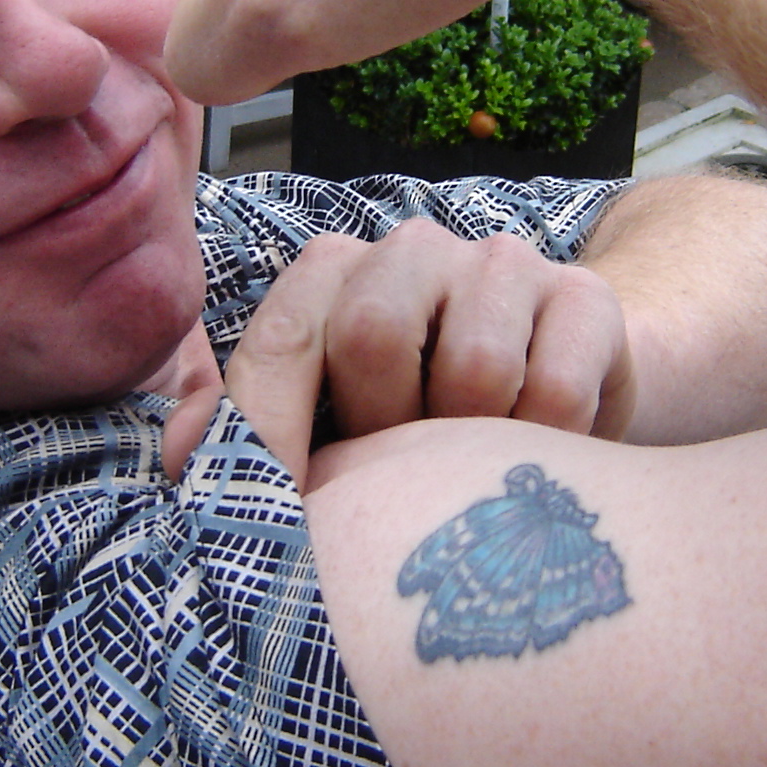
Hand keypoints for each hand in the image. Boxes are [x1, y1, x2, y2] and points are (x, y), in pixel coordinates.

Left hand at [161, 221, 634, 483]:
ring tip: (475, 466)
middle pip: (372, 333)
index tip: (289, 516)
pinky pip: (554, 391)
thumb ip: (249, 438)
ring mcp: (501, 265)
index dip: (275, 432)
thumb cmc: (421, 435)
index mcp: (334, 276)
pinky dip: (543, 448)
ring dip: (470, 448)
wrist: (562, 411)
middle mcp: (411, 250)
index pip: (284, 336)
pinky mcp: (584, 298)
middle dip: (386, 428)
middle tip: (406, 471)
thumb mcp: (328, 437)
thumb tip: (181, 455)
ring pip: (472, 368)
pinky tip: (540, 454)